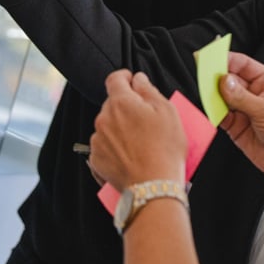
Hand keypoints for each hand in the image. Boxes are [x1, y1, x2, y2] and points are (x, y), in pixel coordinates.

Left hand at [89, 71, 186, 191]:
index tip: (132, 81)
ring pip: (108, 126)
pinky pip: (104, 146)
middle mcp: (104, 119)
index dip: (124, 77)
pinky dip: (115, 147)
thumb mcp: (167, 111)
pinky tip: (131, 155)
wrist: (153, 187)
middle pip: (112, 104)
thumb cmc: (163, 150)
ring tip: (141, 143)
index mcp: (120, 103)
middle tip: (146, 120)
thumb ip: (149, 89)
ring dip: (120, 128)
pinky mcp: (96, 160)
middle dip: (127, 107)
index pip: (115, 79)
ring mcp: (98, 140)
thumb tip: (139, 79)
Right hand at [219, 53, 263, 212]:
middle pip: (230, 79)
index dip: (226, 59)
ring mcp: (245, 110)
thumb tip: (224, 82)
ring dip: (213, 95)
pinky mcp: (236, 126)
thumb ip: (242, 96)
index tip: (210, 57)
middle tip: (203, 75)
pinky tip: (211, 109)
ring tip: (205, 93)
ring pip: (222, 97)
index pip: (243, 64)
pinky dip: (213, 112)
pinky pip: (220, 114)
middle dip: (216, 77)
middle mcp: (255, 94)